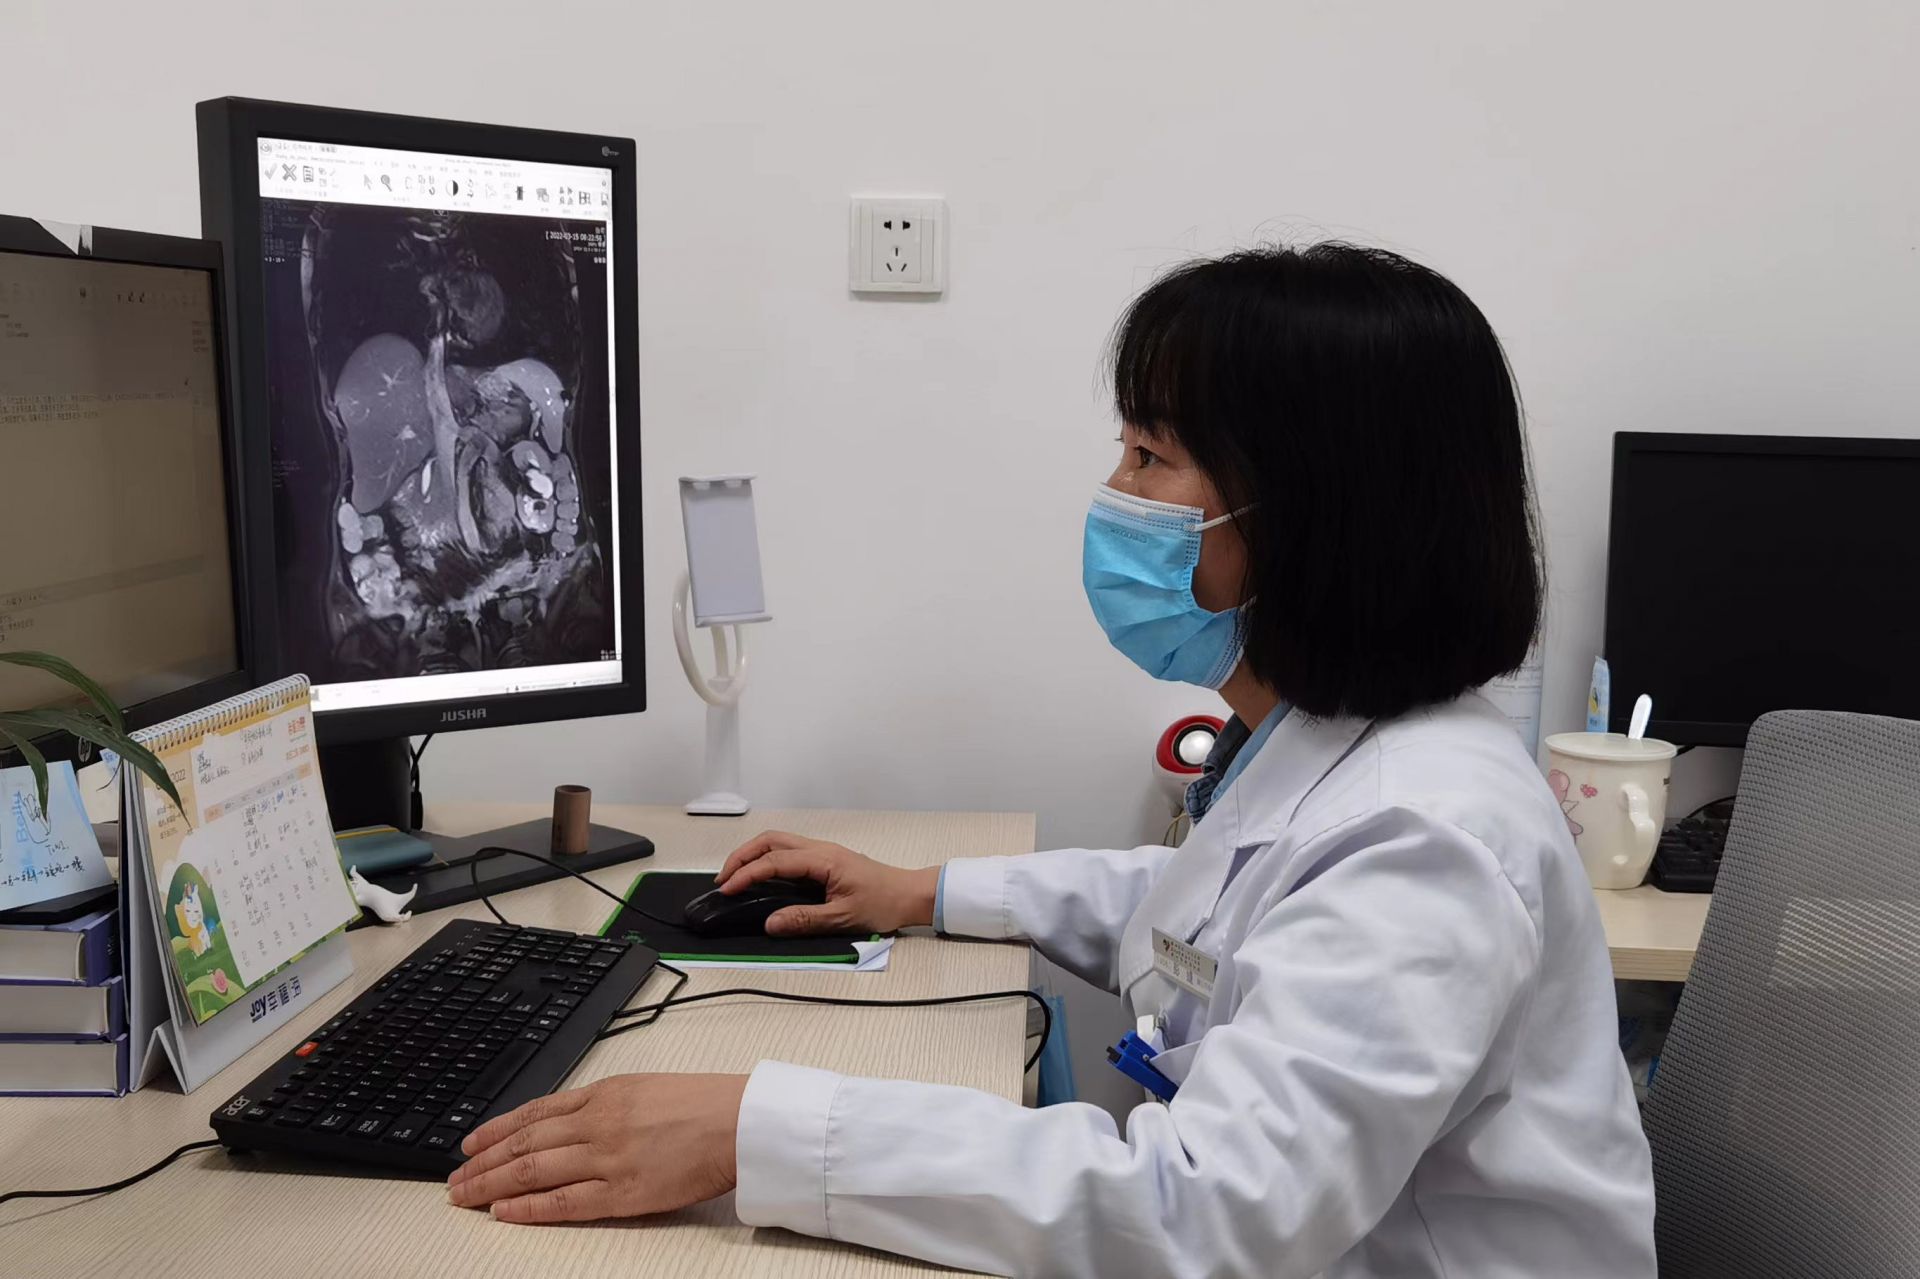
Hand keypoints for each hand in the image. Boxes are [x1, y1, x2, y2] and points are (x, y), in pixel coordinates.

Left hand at [446, 1073, 745, 1221]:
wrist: (741, 1121)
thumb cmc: (703, 1104)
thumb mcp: (646, 1087)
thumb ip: (606, 1103)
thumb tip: (568, 1119)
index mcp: (604, 1093)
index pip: (534, 1113)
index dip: (495, 1130)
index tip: (469, 1143)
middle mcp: (598, 1123)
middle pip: (525, 1144)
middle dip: (483, 1162)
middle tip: (454, 1178)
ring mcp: (608, 1158)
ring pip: (534, 1171)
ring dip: (492, 1184)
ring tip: (465, 1196)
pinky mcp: (623, 1192)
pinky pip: (564, 1202)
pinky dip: (528, 1207)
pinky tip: (504, 1212)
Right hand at [716, 830, 938, 935]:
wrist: (909, 894)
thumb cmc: (883, 904)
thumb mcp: (843, 918)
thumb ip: (805, 920)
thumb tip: (770, 923)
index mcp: (823, 859)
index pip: (775, 861)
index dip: (747, 874)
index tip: (727, 889)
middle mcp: (820, 849)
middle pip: (771, 840)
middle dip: (742, 856)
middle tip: (723, 879)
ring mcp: (822, 851)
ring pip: (778, 842)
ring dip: (753, 855)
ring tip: (735, 877)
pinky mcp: (824, 859)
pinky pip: (789, 852)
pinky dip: (767, 859)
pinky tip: (760, 876)